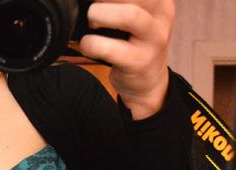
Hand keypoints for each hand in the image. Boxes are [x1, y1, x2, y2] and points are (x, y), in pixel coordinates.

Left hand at [79, 0, 175, 118]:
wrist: (148, 81)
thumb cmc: (134, 45)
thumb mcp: (134, 17)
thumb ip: (118, 4)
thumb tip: (87, 1)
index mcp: (159, 0)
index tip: (96, 0)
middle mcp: (161, 15)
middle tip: (93, 11)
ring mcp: (154, 39)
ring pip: (129, 16)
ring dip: (99, 16)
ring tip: (92, 24)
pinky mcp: (139, 62)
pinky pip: (110, 48)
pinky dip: (91, 44)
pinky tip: (88, 45)